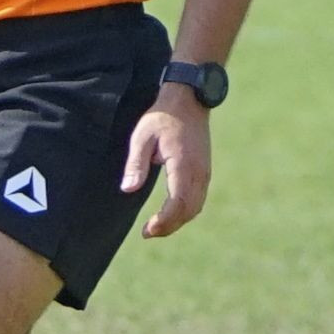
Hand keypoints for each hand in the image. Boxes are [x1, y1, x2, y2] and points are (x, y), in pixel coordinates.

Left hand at [122, 86, 211, 237]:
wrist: (188, 100)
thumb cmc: (161, 117)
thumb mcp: (141, 137)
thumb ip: (136, 163)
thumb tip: (128, 189)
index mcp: (184, 164)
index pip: (178, 202)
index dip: (164, 220)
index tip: (148, 230)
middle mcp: (199, 171)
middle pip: (189, 209)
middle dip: (170, 226)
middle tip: (148, 233)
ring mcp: (205, 171)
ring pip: (196, 206)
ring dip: (178, 221)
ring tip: (156, 227)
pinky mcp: (205, 170)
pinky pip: (199, 198)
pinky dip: (186, 211)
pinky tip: (170, 214)